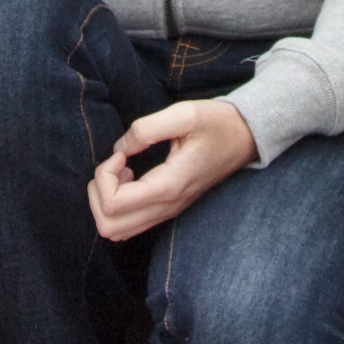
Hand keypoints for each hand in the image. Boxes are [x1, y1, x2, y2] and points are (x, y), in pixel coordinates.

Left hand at [87, 96, 258, 241]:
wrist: (246, 138)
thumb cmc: (217, 123)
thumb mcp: (185, 113)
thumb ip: (146, 128)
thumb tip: (119, 148)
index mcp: (170, 186)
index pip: (114, 204)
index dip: (104, 176)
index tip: (121, 153)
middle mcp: (167, 207)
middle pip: (108, 227)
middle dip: (98, 193)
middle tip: (114, 165)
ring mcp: (168, 212)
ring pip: (116, 231)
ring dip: (105, 201)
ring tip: (121, 171)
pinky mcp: (168, 208)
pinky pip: (129, 224)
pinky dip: (117, 204)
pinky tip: (129, 177)